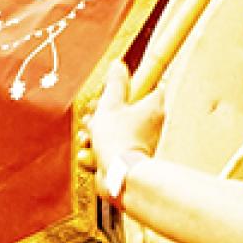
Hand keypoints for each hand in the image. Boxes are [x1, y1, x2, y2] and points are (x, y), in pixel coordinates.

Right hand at [81, 61, 164, 185]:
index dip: (128, 86)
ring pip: (113, 128)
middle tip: (93, 115)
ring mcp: (141, 142)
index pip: (148, 85)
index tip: (113, 90)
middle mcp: (151, 124)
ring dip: (95, 131)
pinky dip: (97, 148)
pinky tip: (89, 151)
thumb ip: (114, 83)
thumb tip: (118, 64)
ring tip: (89, 137)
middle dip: (102, 112)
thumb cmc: (118, 139)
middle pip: (125, 107)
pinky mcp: (129, 158)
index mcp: (152, 106)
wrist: (121, 178)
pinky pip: (110, 146)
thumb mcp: (110, 104)